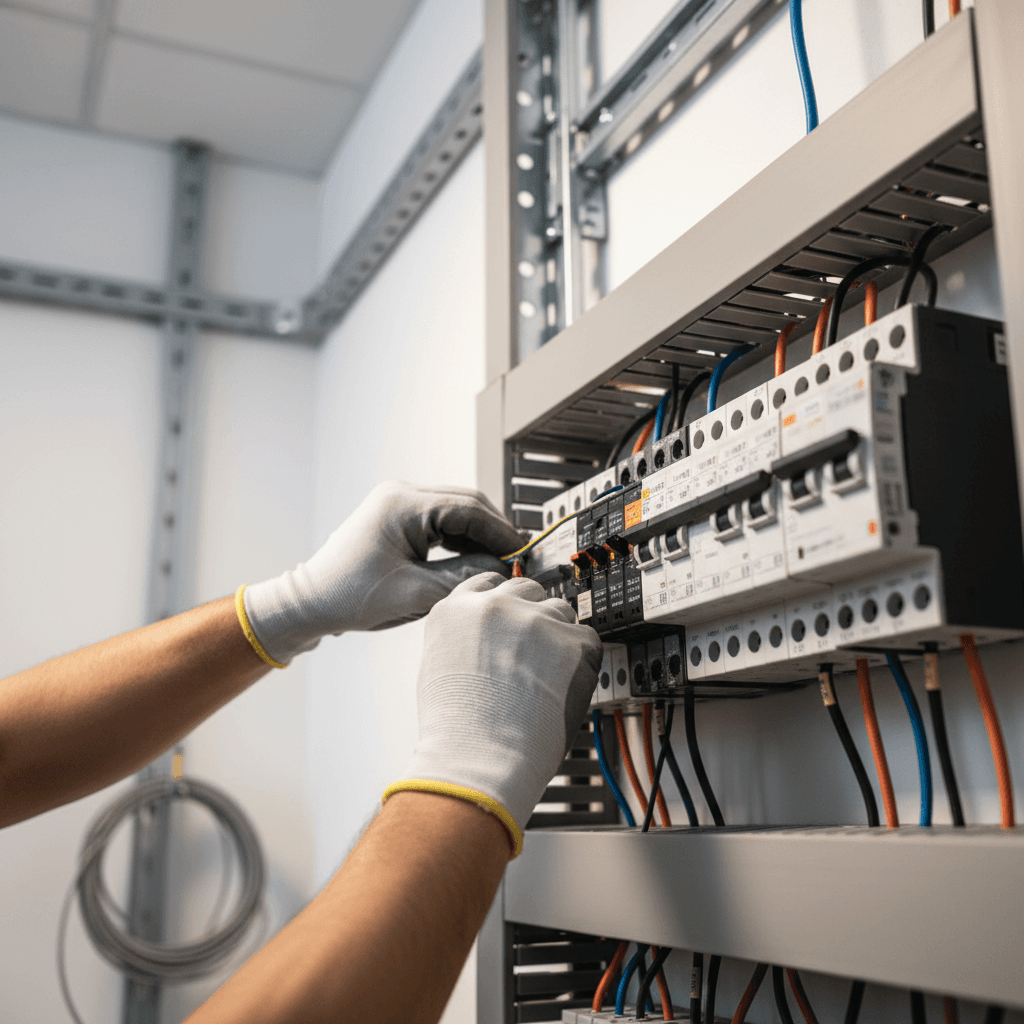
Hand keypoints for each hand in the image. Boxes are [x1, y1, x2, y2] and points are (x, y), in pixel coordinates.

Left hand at [241, 482, 525, 663]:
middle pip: (467, 504)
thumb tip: (501, 569)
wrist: (311, 602)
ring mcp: (399, 503)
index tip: (522, 555)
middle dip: (494, 532)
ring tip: (499, 563)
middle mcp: (402, 495)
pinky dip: (461, 539)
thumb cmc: (351, 597)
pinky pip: (441, 521)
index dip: (501, 533)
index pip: (469, 509)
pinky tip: (474, 561)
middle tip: (517, 559)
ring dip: (479, 536)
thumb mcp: (415, 593)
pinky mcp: (399, 517)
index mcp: (404, 504)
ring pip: (457, 511)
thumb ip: (464, 577)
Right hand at [384, 572, 603, 855]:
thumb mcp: (437, 668)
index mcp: (456, 609)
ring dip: (559, 637)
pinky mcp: (570, 641)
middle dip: (533, 616)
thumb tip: (484, 639)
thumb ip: (462, 639)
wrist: (479, 757)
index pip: (489, 584)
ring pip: (560, 611)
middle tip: (536, 652)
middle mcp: (495, 606)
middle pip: (528, 591)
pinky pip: (589, 639)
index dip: (506, 603)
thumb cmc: (455, 730)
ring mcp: (534, 620)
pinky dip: (584, 661)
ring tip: (549, 677)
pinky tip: (565, 686)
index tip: (514, 616)